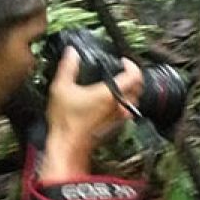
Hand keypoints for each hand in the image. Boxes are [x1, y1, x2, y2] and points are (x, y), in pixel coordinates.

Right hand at [41, 48, 142, 178]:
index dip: (131, 65)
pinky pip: (127, 111)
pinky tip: (112, 101)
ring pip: (134, 100)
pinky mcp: (117, 125)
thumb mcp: (61, 88)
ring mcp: (120, 117)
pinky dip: (124, 102)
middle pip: (138, 87)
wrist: (68, 145)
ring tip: (118, 84)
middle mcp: (119, 106)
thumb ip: (68, 68)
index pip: (134, 75)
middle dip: (133, 76)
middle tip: (123, 70)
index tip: (124, 61)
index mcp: (110, 94)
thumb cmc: (66, 121)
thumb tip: (71, 54)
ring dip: (130, 90)